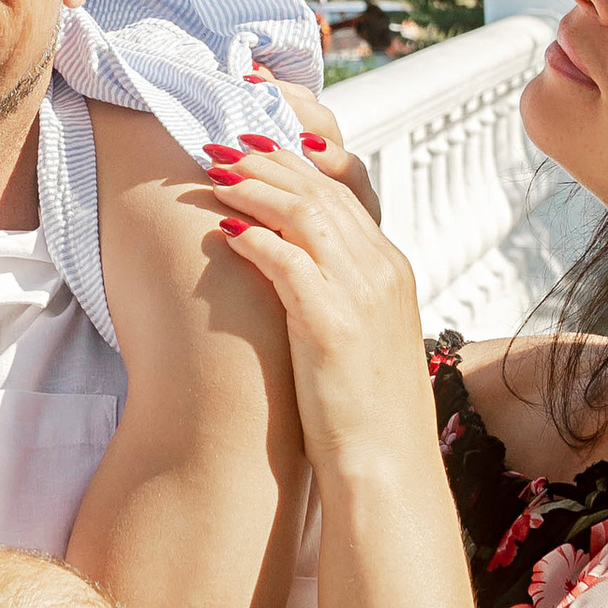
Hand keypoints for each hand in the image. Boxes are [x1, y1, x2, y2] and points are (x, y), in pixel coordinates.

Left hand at [199, 138, 436, 478]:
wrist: (387, 464)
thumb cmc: (364, 407)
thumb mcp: (359, 333)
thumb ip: (335, 288)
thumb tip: (288, 260)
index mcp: (391, 268)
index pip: (345, 189)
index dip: (298, 161)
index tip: (258, 143)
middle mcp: (381, 270)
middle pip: (321, 190)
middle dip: (269, 160)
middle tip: (223, 143)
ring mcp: (360, 294)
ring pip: (305, 212)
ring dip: (256, 187)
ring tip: (216, 172)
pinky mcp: (332, 323)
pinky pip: (289, 260)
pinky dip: (256, 238)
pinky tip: (225, 228)